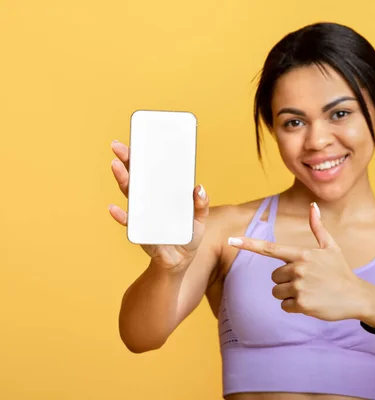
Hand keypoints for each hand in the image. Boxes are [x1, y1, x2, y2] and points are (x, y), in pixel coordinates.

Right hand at [108, 140, 208, 270]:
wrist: (179, 263)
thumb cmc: (187, 238)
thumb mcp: (200, 220)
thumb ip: (201, 205)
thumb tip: (199, 188)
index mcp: (163, 196)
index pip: (151, 173)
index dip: (144, 158)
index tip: (137, 140)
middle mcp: (149, 203)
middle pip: (136, 179)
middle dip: (127, 162)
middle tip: (117, 146)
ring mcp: (143, 217)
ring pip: (131, 196)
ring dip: (123, 181)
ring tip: (116, 166)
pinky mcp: (142, 234)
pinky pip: (130, 224)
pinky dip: (122, 217)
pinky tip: (115, 209)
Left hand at [227, 202, 370, 321]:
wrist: (356, 296)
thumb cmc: (341, 271)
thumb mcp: (331, 247)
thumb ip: (317, 228)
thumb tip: (313, 205)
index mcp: (302, 254)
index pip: (270, 248)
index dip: (249, 244)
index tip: (231, 240)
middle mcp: (299, 268)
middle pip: (274, 277)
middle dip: (286, 281)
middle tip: (307, 282)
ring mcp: (300, 287)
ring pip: (277, 292)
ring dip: (289, 295)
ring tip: (309, 292)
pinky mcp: (302, 304)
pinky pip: (285, 306)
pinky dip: (294, 307)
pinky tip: (310, 303)